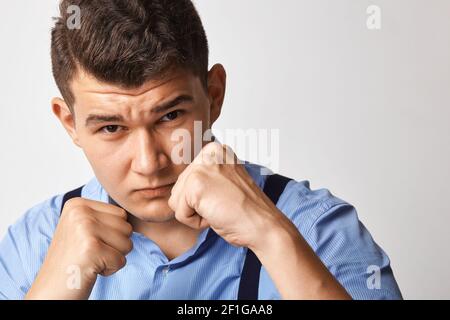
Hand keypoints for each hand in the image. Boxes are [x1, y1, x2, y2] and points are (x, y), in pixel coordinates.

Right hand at [26, 198, 132, 298]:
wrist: (50, 291)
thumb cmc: (71, 262)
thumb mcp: (82, 229)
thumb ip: (103, 217)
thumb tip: (132, 211)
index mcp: (77, 204)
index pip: (122, 215)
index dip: (113, 234)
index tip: (88, 243)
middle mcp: (80, 212)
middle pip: (127, 227)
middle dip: (115, 246)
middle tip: (90, 254)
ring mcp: (85, 228)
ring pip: (127, 243)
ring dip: (113, 257)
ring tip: (90, 260)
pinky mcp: (91, 248)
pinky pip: (121, 260)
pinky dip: (110, 270)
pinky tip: (89, 270)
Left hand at [168, 142, 283, 249]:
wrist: (263, 225)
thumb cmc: (246, 210)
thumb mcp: (223, 182)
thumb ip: (204, 177)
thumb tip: (179, 186)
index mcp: (215, 150)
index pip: (187, 179)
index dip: (203, 197)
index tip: (225, 197)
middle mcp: (208, 153)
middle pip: (179, 188)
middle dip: (196, 205)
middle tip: (223, 205)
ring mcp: (201, 167)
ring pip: (176, 200)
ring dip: (195, 213)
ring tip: (220, 209)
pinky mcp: (195, 185)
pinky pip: (179, 212)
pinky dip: (195, 222)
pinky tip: (216, 215)